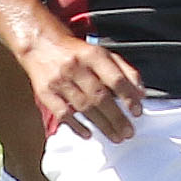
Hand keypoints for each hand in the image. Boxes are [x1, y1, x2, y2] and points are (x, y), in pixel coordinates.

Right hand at [19, 26, 146, 142]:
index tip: (137, 111)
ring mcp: (59, 80)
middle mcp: (76, 67)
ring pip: (84, 107)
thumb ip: (124, 70)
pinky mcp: (45, 92)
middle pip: (100, 96)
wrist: (40, 44)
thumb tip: (140, 93)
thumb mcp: (102, 53)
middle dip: (116, 117)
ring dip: (102, 125)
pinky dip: (76, 125)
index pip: (115, 78)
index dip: (128, 97)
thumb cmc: (76, 52)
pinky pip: (62, 113)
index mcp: (93, 55)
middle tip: (128, 132)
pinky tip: (88, 134)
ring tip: (115, 136)